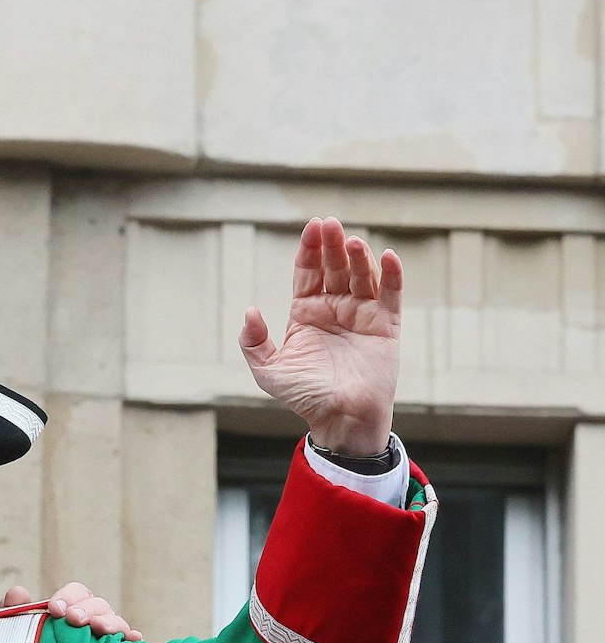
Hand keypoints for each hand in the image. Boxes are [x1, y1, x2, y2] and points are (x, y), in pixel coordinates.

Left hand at [2, 582, 142, 641]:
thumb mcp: (13, 634)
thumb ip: (12, 611)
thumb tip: (19, 593)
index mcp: (70, 611)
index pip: (77, 593)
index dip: (69, 596)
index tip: (55, 608)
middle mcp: (91, 622)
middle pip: (99, 605)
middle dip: (87, 609)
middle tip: (72, 619)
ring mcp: (105, 641)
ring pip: (116, 623)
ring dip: (109, 621)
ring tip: (98, 627)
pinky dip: (133, 639)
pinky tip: (133, 639)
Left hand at [239, 217, 400, 457]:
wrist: (340, 418)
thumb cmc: (304, 395)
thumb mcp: (268, 371)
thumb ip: (253, 342)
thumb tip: (250, 311)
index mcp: (306, 313)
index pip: (308, 272)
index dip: (309, 249)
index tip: (312, 227)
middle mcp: (334, 308)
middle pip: (334, 267)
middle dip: (332, 245)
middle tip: (331, 224)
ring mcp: (361, 314)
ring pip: (361, 276)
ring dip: (359, 257)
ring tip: (353, 242)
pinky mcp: (385, 324)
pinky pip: (391, 294)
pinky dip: (391, 275)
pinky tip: (387, 256)